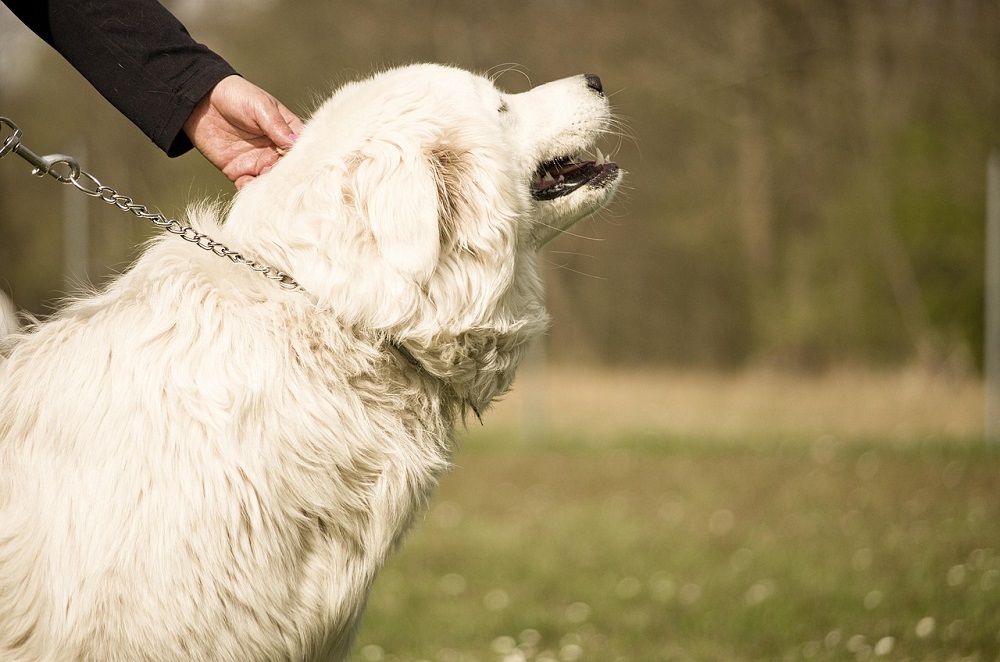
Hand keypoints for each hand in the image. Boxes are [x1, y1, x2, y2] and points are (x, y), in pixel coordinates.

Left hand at [183, 75, 303, 188]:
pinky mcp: (239, 173)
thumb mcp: (260, 106)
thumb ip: (277, 125)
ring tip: (275, 195)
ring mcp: (258, 163)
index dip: (305, 160)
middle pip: (289, 171)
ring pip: (272, 183)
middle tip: (291, 187)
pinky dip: (253, 195)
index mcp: (286, 132)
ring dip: (274, 190)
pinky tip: (256, 196)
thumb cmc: (235, 95)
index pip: (301, 150)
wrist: (199, 100)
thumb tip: (295, 143)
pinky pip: (249, 189)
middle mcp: (275, 151)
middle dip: (291, 180)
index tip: (306, 169)